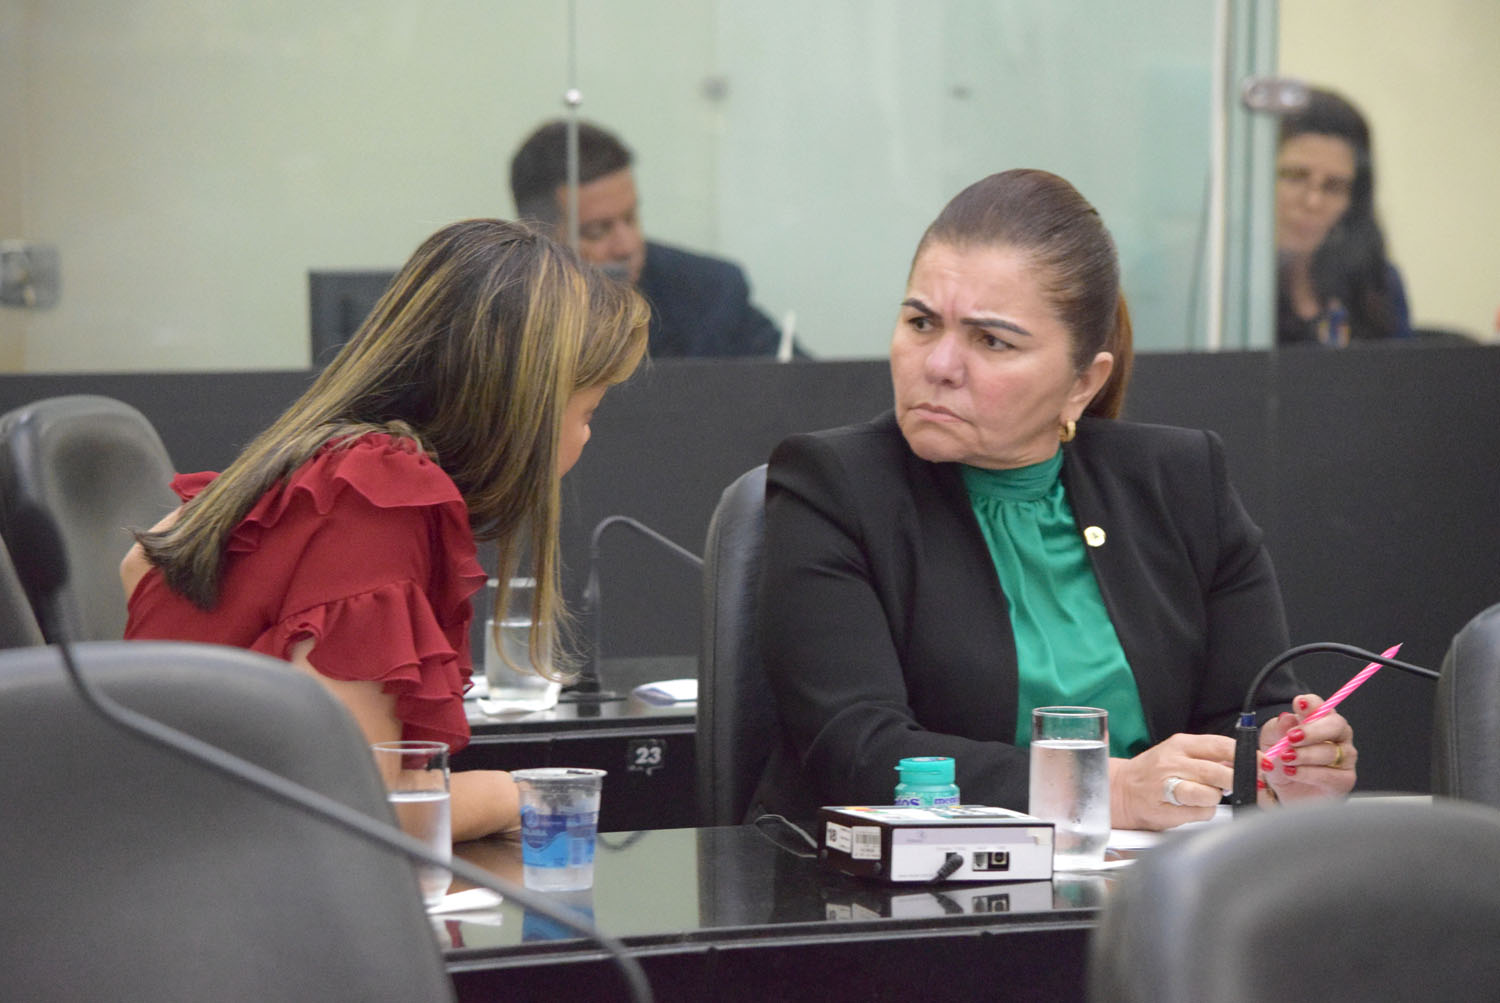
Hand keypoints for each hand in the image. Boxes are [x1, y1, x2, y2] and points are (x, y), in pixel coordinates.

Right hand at [1108, 732, 1234, 830]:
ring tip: (1203, 795)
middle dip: (1234, 781)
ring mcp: (1167, 787)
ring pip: (1211, 794)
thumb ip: (1208, 755)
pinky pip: (1202, 813)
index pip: (1221, 745)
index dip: (1246, 756)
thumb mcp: (1177, 753)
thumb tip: (1243, 760)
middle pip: (1219, 772)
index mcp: (1179, 745)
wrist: (1120, 791)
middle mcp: (1173, 763)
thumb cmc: (1153, 773)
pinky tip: (1190, 807)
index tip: (1259, 764)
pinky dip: (1203, 812)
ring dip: (1215, 798)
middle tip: (1233, 784)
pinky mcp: (1167, 811)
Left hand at [1257, 695, 1356, 802]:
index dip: (1312, 704)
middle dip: (1312, 730)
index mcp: (1318, 720)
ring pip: (1330, 751)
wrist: (1283, 792)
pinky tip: (1293, 772)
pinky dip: (1308, 773)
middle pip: (1335, 725)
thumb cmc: (1281, 762)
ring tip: (1286, 758)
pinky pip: (1330, 775)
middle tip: (1291, 737)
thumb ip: (1276, 730)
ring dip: (1305, 755)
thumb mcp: (1270, 742)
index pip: (1321, 706)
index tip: (1298, 703)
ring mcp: (1344, 757)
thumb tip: (1286, 718)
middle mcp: (1336, 736)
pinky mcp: (1344, 780)